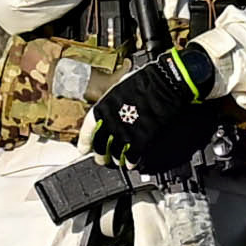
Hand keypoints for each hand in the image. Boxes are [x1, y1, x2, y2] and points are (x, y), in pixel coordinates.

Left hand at [85, 56, 220, 175]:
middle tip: (100, 159)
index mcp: (102, 109)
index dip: (84, 143)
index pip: (87, 131)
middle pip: (99, 147)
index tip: (83, 149)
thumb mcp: (117, 89)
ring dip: (114, 160)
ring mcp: (124, 134)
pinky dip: (130, 161)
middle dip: (99, 155)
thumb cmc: (142, 82)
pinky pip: (131, 157)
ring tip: (115, 161)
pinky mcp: (140, 140)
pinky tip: (131, 163)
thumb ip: (108, 104)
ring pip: (114, 155)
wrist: (162, 85)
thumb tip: (107, 112)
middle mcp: (110, 124)